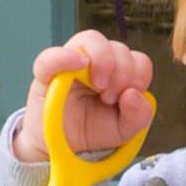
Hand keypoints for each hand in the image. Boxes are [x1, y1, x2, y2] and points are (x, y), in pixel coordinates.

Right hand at [15, 32, 157, 162]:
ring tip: (98, 87)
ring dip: (103, 61)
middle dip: (123, 73)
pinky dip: (65, 56)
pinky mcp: (46, 73)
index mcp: (119, 72)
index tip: (128, 96)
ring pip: (91, 39)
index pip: (137, 59)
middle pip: (118, 47)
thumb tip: (133, 94)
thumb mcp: (123, 129)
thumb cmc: (93, 129)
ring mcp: (71, 63)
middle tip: (110, 98)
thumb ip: (139, 115)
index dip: (139, 75)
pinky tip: (79, 64)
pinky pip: (51, 56)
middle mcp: (96, 62)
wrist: (62, 146)